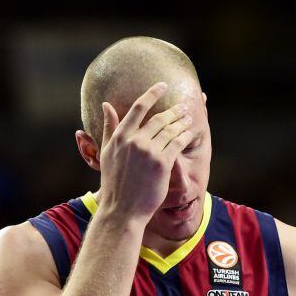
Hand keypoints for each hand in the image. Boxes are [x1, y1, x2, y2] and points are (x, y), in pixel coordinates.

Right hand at [97, 82, 193, 222]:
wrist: (122, 210)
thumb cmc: (114, 184)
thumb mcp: (107, 153)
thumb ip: (109, 128)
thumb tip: (105, 104)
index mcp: (120, 136)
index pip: (138, 107)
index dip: (152, 93)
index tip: (163, 86)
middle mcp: (134, 140)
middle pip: (159, 118)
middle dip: (174, 111)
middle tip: (184, 107)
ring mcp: (148, 151)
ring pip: (170, 130)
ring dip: (182, 122)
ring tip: (189, 118)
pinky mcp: (162, 163)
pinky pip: (177, 143)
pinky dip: (185, 136)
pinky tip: (190, 133)